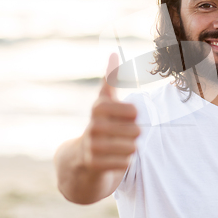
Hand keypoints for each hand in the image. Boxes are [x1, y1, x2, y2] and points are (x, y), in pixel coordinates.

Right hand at [81, 53, 139, 171]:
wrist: (81, 160)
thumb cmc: (101, 126)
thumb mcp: (104, 103)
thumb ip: (111, 80)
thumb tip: (113, 53)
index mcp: (99, 108)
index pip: (132, 110)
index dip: (135, 115)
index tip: (132, 115)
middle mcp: (93, 126)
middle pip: (135, 130)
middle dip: (135, 134)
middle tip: (127, 135)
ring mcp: (92, 146)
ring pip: (131, 147)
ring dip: (131, 148)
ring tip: (122, 146)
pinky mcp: (94, 164)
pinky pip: (124, 162)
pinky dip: (125, 162)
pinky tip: (116, 159)